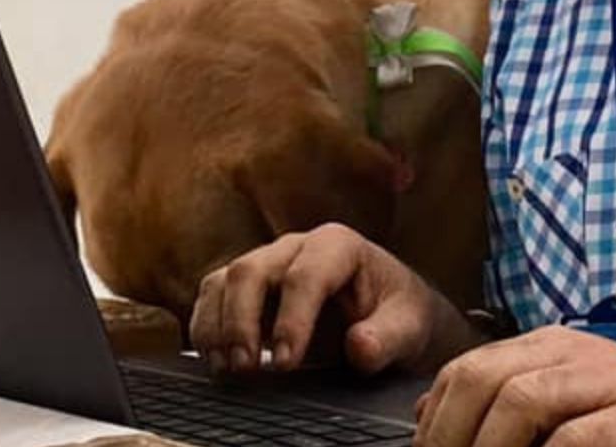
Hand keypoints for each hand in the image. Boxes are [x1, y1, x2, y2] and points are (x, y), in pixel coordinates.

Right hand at [188, 223, 480, 376]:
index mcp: (338, 246)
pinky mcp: (247, 286)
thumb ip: (388, 337)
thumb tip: (359, 346)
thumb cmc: (398, 314)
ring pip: (224, 280)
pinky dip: (206, 327)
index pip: (306, 275)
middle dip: (242, 321)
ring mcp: (268, 263)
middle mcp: (296, 247)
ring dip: (217, 326)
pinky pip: (213, 295)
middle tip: (247, 368)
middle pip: (252, 270)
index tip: (285, 362)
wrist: (388, 315)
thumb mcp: (408, 327)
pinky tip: (215, 360)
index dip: (291, 319)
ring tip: (227, 369)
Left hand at [414, 326, 615, 446]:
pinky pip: (574, 439)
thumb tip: (426, 411)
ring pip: (522, 399)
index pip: (469, 368)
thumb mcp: (560, 399)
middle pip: (485, 378)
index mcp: (549, 346)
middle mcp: (574, 353)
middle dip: (451, 434)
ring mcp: (608, 381)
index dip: (436, 418)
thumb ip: (500, 399)